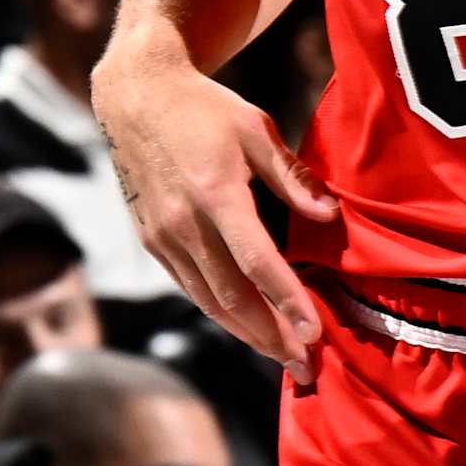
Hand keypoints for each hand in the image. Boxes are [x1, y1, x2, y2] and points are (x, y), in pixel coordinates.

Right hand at [91, 41, 336, 383]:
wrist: (135, 97)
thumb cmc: (204, 109)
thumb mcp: (254, 128)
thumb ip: (292, 177)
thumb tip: (330, 216)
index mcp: (215, 192)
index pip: (257, 261)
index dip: (287, 301)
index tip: (314, 333)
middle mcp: (184, 223)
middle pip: (232, 297)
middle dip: (272, 337)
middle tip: (307, 367)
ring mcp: (163, 237)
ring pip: (209, 302)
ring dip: (248, 336)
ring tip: (284, 358)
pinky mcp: (152, 242)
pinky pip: (191, 289)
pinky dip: (222, 314)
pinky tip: (249, 328)